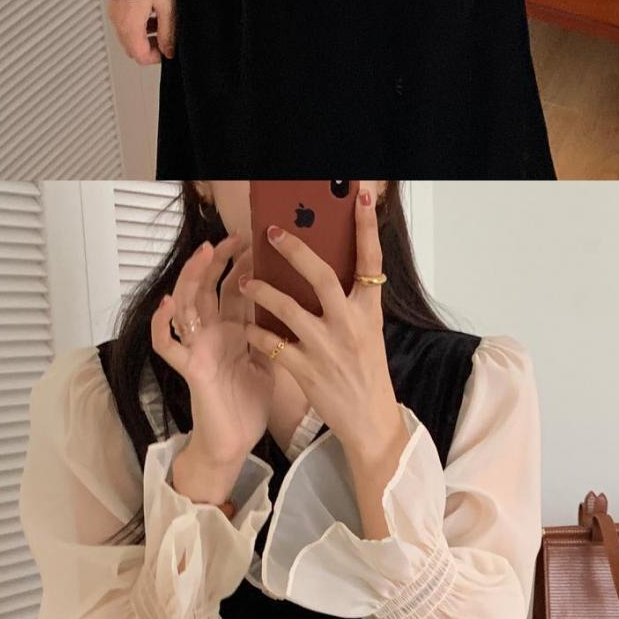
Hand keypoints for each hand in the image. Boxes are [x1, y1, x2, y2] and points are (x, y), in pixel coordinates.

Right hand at [107, 0, 175, 63]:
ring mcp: (114, 12)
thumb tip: (168, 49)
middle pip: (132, 48)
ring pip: (128, 35)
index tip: (167, 51)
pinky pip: (124, 22)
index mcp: (130, 26)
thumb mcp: (166, 5)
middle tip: (165, 40)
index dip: (156, 58)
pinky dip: (137, 24)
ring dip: (144, 35)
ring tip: (160, 23)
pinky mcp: (115, 2)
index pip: (140, 56)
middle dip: (150, 48)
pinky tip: (149, 11)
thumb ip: (168, 31)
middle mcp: (118, 21)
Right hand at [150, 234, 310, 496]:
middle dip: (218, 260)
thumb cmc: (249, 404)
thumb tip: (300, 306)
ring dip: (191, 278)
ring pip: (186, 305)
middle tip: (233, 237)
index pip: (235, 287)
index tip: (256, 240)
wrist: (235, 441)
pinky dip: (162, 325)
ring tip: (202, 255)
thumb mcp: (270, 360)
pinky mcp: (190, 368)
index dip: (242, 263)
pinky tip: (167, 305)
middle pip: (209, 287)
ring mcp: (198, 349)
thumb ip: (274, 333)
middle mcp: (213, 334)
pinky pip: (168, 345)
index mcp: (234, 330)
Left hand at [246, 183, 408, 532]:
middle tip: (273, 233)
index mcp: (370, 311)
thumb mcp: (368, 332)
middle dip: (295, 251)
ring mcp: (327, 348)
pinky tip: (247, 326)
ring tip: (246, 281)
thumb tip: (328, 271)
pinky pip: (272, 344)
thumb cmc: (367, 374)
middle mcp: (350, 325)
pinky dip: (256, 333)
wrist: (369, 422)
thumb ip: (350, 303)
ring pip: (288, 309)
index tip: (361, 196)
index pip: (371, 260)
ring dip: (262, 291)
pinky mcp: (306, 371)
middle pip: (321, 276)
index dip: (367, 227)